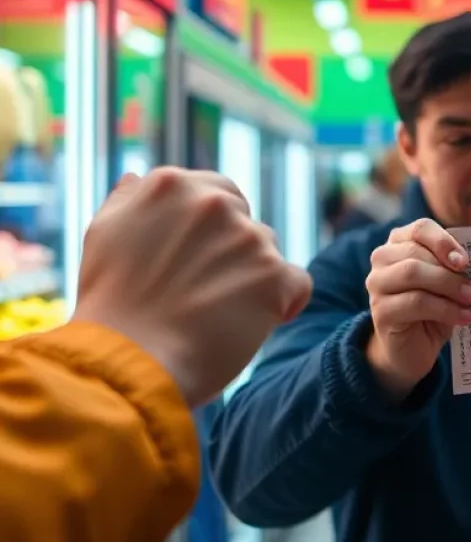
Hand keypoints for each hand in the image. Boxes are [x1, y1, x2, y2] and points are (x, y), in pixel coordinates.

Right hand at [75, 169, 311, 407]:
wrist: (128, 362)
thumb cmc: (110, 306)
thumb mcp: (101, 236)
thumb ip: (128, 200)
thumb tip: (138, 179)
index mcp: (172, 185)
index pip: (218, 193)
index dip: (212, 230)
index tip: (195, 261)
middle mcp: (214, 203)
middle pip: (246, 222)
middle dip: (233, 252)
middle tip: (203, 291)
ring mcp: (248, 237)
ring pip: (268, 253)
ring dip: (253, 278)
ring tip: (216, 313)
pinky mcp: (274, 275)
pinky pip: (297, 284)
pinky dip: (285, 303)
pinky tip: (257, 322)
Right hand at [365, 219, 470, 399]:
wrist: (411, 348)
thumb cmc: (433, 308)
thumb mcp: (447, 283)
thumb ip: (456, 268)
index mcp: (401, 242)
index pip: (420, 228)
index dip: (444, 241)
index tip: (465, 261)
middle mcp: (383, 258)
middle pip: (416, 253)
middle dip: (450, 271)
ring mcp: (377, 283)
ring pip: (412, 274)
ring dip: (448, 287)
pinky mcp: (381, 311)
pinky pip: (414, 302)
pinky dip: (444, 309)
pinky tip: (463, 318)